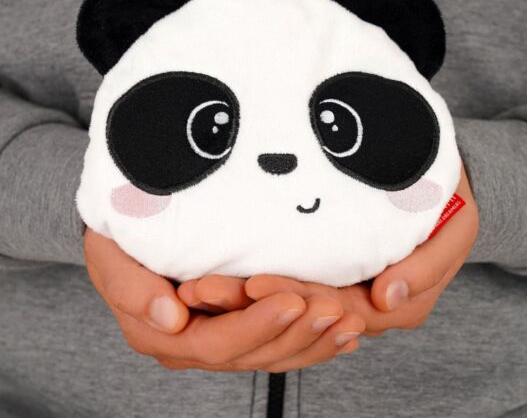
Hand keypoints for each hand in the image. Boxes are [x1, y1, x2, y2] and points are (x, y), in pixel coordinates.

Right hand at [84, 228, 363, 371]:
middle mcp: (195, 344)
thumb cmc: (121, 243)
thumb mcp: (111, 258)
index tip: (292, 301)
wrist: (129, 238)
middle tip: (335, 311)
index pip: (217, 343)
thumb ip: (132, 290)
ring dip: (313, 340)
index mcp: (164, 335)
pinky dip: (313, 341)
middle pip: (253, 353)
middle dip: (298, 334)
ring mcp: (220, 338)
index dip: (257, 327)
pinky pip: (279, 344)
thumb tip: (170, 318)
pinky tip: (341, 335)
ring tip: (348, 323)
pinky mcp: (240, 328)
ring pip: (272, 353)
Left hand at [187, 164, 478, 335]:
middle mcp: (352, 299)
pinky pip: (288, 275)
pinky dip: (254, 276)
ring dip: (242, 295)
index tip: (252, 285)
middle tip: (202, 288)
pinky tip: (218, 273)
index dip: (290, 300)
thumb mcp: (451, 236)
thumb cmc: (447, 208)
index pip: (329, 307)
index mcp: (382, 301)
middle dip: (249, 301)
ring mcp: (335, 281)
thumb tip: (386, 298)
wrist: (440, 187)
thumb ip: (423, 271)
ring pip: (284, 297)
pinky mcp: (324, 262)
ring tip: (199, 286)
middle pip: (295, 305)